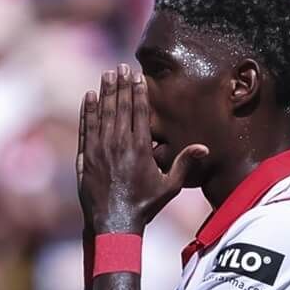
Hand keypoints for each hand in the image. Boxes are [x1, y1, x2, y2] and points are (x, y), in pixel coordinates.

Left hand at [76, 65, 207, 231]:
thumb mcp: (169, 186)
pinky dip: (88, 111)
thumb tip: (204, 147)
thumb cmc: (144, 205)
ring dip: (105, 92)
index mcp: (140, 148)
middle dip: (121, 85)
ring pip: (102, 113)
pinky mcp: (85, 156)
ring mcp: (99, 149)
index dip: (137, 91)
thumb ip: (184, 163)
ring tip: (107, 74)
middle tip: (121, 67)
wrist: (113, 223)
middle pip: (120, 107)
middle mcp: (119, 145)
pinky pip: (86, 127)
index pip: (139, 112)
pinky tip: (89, 96)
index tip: (137, 75)